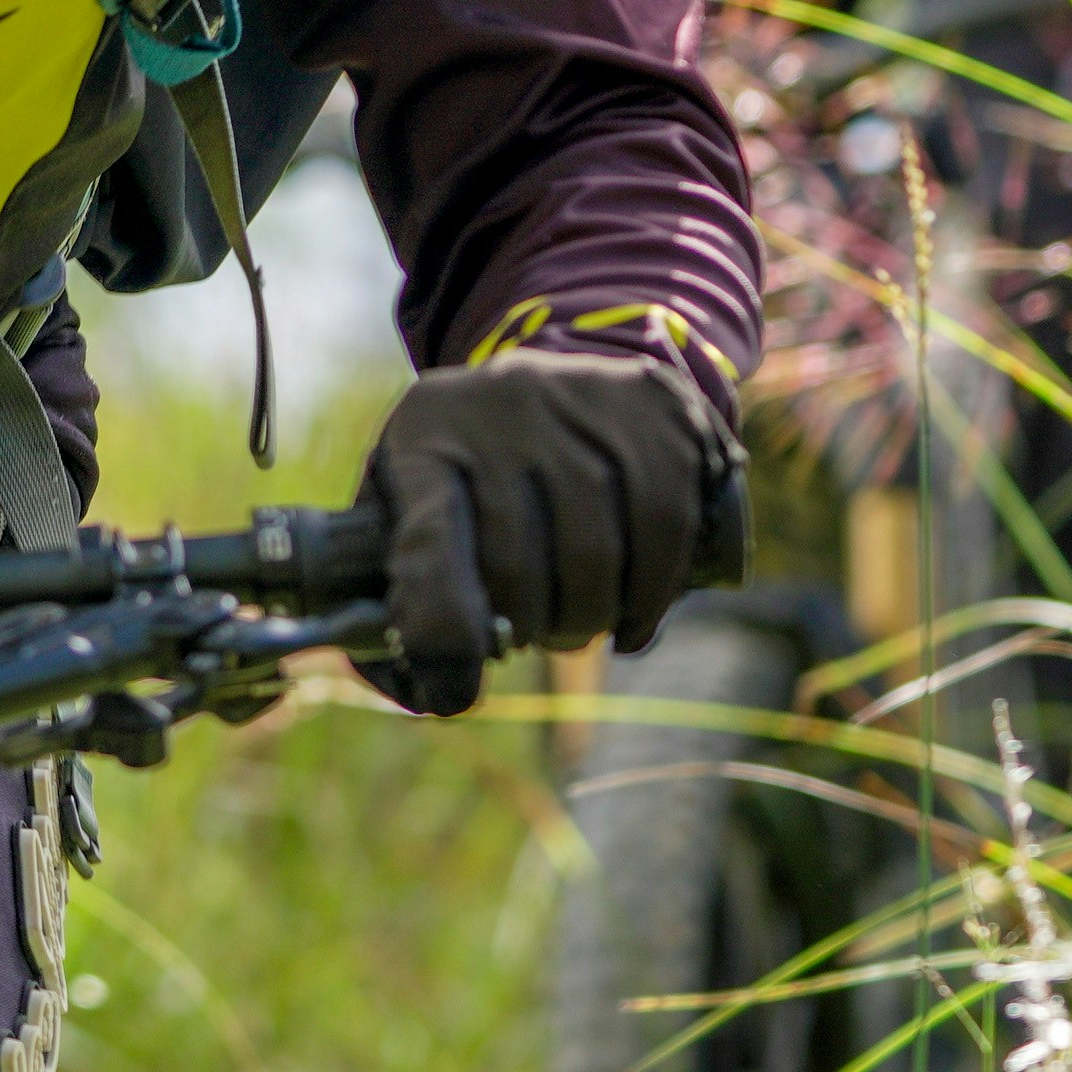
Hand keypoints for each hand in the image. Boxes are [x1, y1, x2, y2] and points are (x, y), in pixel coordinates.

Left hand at [362, 345, 736, 717]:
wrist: (551, 380)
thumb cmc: (470, 475)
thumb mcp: (414, 507)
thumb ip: (407, 597)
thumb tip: (430, 692)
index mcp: (422, 442)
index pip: (427, 539)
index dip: (441, 622)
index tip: (454, 688)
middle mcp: (495, 407)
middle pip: (519, 562)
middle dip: (531, 627)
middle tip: (533, 638)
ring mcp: (577, 397)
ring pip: (597, 550)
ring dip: (593, 616)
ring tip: (580, 625)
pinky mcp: (650, 403)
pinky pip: (664, 523)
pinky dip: (653, 592)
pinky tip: (632, 616)